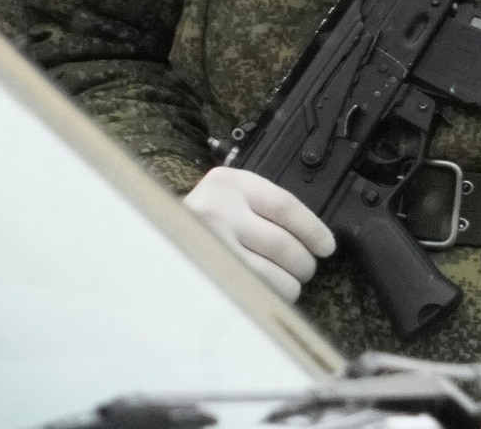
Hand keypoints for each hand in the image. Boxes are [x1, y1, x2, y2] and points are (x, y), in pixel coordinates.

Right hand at [183, 166, 333, 302]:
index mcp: (228, 183)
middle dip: (305, 263)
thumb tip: (317, 240)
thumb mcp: (230, 198)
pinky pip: (263, 293)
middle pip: (286, 244)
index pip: (286, 206)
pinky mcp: (213, 274)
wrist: (154, 238)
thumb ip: (265, 207)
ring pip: (279, 275)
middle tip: (303, 267)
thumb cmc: (203, 221)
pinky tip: (265, 288)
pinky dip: (275, 296)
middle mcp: (217, 210)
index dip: (313, 230)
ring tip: (284, 278)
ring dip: (291, 282)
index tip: (326, 246)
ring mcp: (212, 245)